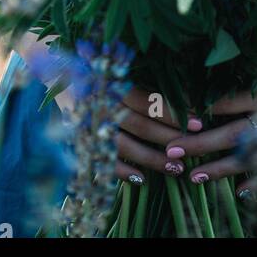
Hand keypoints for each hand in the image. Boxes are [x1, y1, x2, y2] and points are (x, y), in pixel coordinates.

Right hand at [56, 84, 202, 181]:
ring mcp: (90, 127)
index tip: (198, 122)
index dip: (173, 113)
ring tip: (176, 169)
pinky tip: (143, 180)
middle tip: (193, 147)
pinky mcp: (82, 144)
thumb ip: (148, 87)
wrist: (58, 81)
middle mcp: (101, 105)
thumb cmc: (101, 79)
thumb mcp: (122, 76)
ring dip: (153, 159)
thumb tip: (186, 95)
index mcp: (112, 84)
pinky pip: (104, 163)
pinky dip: (123, 173)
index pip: (148, 101)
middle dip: (169, 137)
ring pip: (125, 147)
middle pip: (140, 125)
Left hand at [169, 47, 256, 193]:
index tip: (177, 116)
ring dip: (218, 168)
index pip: (227, 101)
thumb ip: (254, 64)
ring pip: (249, 157)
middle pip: (231, 133)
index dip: (201, 110)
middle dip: (199, 143)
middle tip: (171, 148)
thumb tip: (216, 68)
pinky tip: (239, 190)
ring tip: (191, 176)